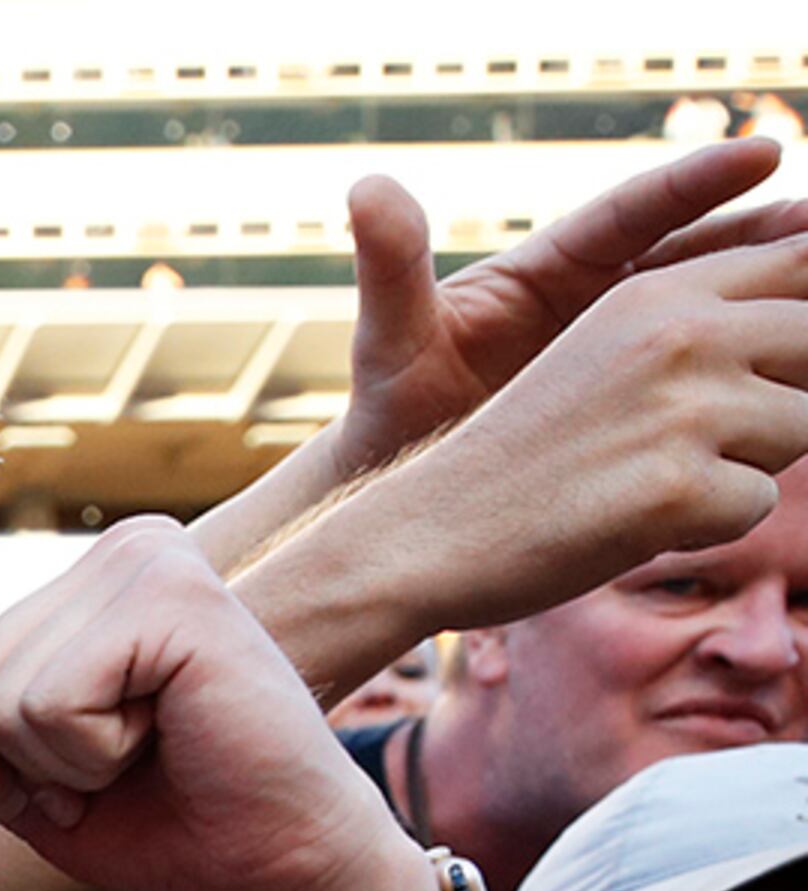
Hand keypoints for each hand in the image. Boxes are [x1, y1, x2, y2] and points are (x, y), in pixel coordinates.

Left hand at [0, 519, 423, 890]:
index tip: (102, 761)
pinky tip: (169, 733)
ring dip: (67, 759)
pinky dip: (94, 754)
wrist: (274, 860)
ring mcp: (148, 560)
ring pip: (0, 696)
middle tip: (130, 760)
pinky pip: (49, 703)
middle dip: (33, 757)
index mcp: (85, 582)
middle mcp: (120, 549)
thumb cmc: (165, 819)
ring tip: (151, 745)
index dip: (10, 754)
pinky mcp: (173, 597)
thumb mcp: (36, 796)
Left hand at [324, 138, 806, 477]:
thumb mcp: (391, 342)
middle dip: (764, 232)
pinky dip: (753, 366)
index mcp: (546, 270)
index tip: (763, 156)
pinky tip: (796, 371)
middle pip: (695, 252)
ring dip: (774, 294)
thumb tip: (369, 189)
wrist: (404, 490)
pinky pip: (707, 376)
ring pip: (715, 310)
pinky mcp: (637, 404)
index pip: (633, 212)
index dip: (697, 185)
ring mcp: (622, 352)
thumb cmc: (390, 412)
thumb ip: (390, 268)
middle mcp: (595, 300)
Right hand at [331, 224, 807, 632]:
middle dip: (789, 393)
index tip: (793, 346)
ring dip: (749, 464)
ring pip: (805, 426)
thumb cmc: (532, 454)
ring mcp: (679, 409)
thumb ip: (713, 321)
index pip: (802, 260)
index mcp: (657, 291)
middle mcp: (676, 334)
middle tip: (700, 435)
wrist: (429, 533)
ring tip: (658, 475)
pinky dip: (712, 526)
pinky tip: (638, 521)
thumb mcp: (614, 354)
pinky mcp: (676, 488)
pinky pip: (760, 506)